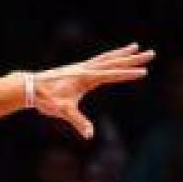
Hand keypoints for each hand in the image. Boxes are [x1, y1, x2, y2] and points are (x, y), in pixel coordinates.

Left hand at [28, 44, 153, 138]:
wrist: (31, 87)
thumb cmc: (47, 99)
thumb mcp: (64, 110)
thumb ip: (78, 121)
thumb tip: (89, 135)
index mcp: (86, 77)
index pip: (113, 74)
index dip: (128, 74)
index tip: (144, 72)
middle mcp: (86, 69)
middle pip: (114, 61)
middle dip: (133, 59)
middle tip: (151, 53)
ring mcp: (82, 66)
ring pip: (107, 57)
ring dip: (122, 53)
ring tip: (136, 46)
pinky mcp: (78, 68)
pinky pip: (99, 60)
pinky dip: (110, 56)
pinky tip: (114, 56)